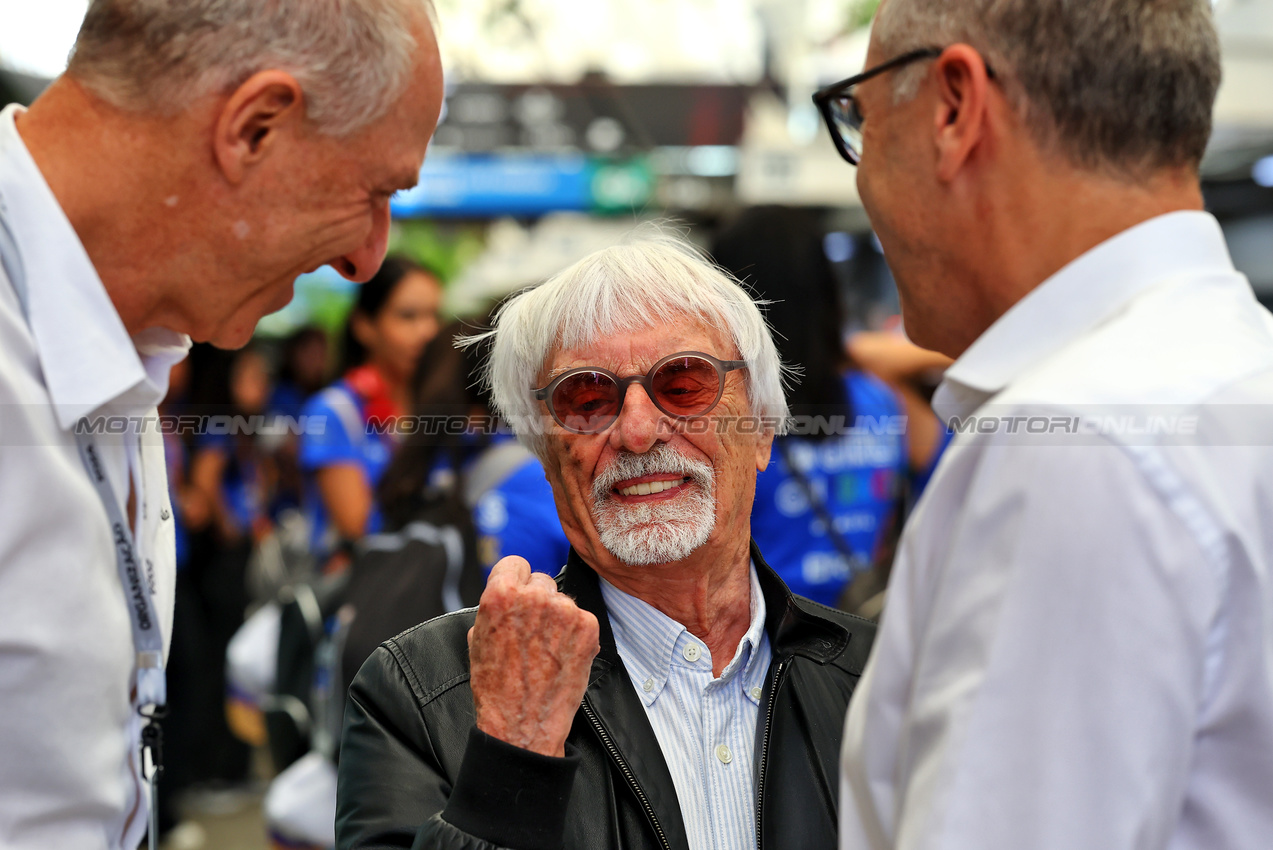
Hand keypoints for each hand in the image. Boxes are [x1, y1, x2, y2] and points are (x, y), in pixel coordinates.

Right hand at [468, 557, 599, 757]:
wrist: (523, 724)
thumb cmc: (495, 686)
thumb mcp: (478, 638)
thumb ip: (494, 607)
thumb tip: (507, 591)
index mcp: (501, 594)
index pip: (515, 564)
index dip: (515, 582)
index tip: (518, 597)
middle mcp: (535, 596)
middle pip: (541, 581)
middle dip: (537, 601)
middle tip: (531, 633)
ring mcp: (565, 610)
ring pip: (562, 601)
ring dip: (556, 619)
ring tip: (545, 651)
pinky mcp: (588, 626)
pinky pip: (581, 619)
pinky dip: (575, 634)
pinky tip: (561, 657)